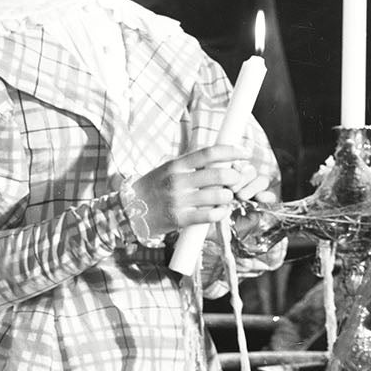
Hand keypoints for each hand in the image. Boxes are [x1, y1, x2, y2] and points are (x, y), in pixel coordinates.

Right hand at [130, 146, 271, 236]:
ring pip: (219, 196)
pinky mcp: (180, 219)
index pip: (209, 153)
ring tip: (225, 198)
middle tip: (236, 180)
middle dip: (235, 177)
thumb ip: (189, 164)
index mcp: (175, 165)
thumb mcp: (166, 170)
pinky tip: (219, 211)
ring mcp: (179, 201)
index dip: (231, 151)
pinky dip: (221, 213)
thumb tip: (218, 159)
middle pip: (219, 174)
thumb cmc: (151, 189)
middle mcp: (177, 181)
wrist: (127, 212)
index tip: (243, 153)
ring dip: (228, 197)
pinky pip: (212, 215)